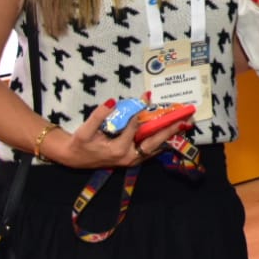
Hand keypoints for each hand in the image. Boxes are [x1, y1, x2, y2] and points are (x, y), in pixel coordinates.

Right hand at [49, 100, 191, 169]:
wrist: (74, 158)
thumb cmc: (80, 143)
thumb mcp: (85, 129)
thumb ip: (99, 115)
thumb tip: (112, 101)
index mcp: (117, 149)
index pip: (134, 128)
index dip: (140, 112)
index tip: (147, 98)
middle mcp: (128, 156)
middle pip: (153, 142)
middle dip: (169, 130)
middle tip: (184, 119)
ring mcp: (132, 159)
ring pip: (154, 148)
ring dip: (169, 137)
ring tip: (184, 125)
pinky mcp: (132, 159)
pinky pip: (151, 150)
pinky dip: (162, 142)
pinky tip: (172, 134)